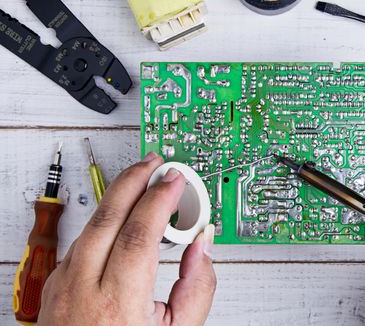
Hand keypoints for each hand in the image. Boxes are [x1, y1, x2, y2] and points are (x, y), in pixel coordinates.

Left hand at [38, 152, 216, 325]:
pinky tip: (124, 213)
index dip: (159, 200)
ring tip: (143, 181)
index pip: (139, 235)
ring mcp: (64, 286)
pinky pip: (84, 240)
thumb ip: (198, 287)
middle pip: (108, 218)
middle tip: (155, 163)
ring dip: (119, 196)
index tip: (175, 180)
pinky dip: (106, 219)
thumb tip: (202, 245)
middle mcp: (83, 290)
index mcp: (118, 304)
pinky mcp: (57, 284)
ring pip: (92, 225)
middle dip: (133, 181)